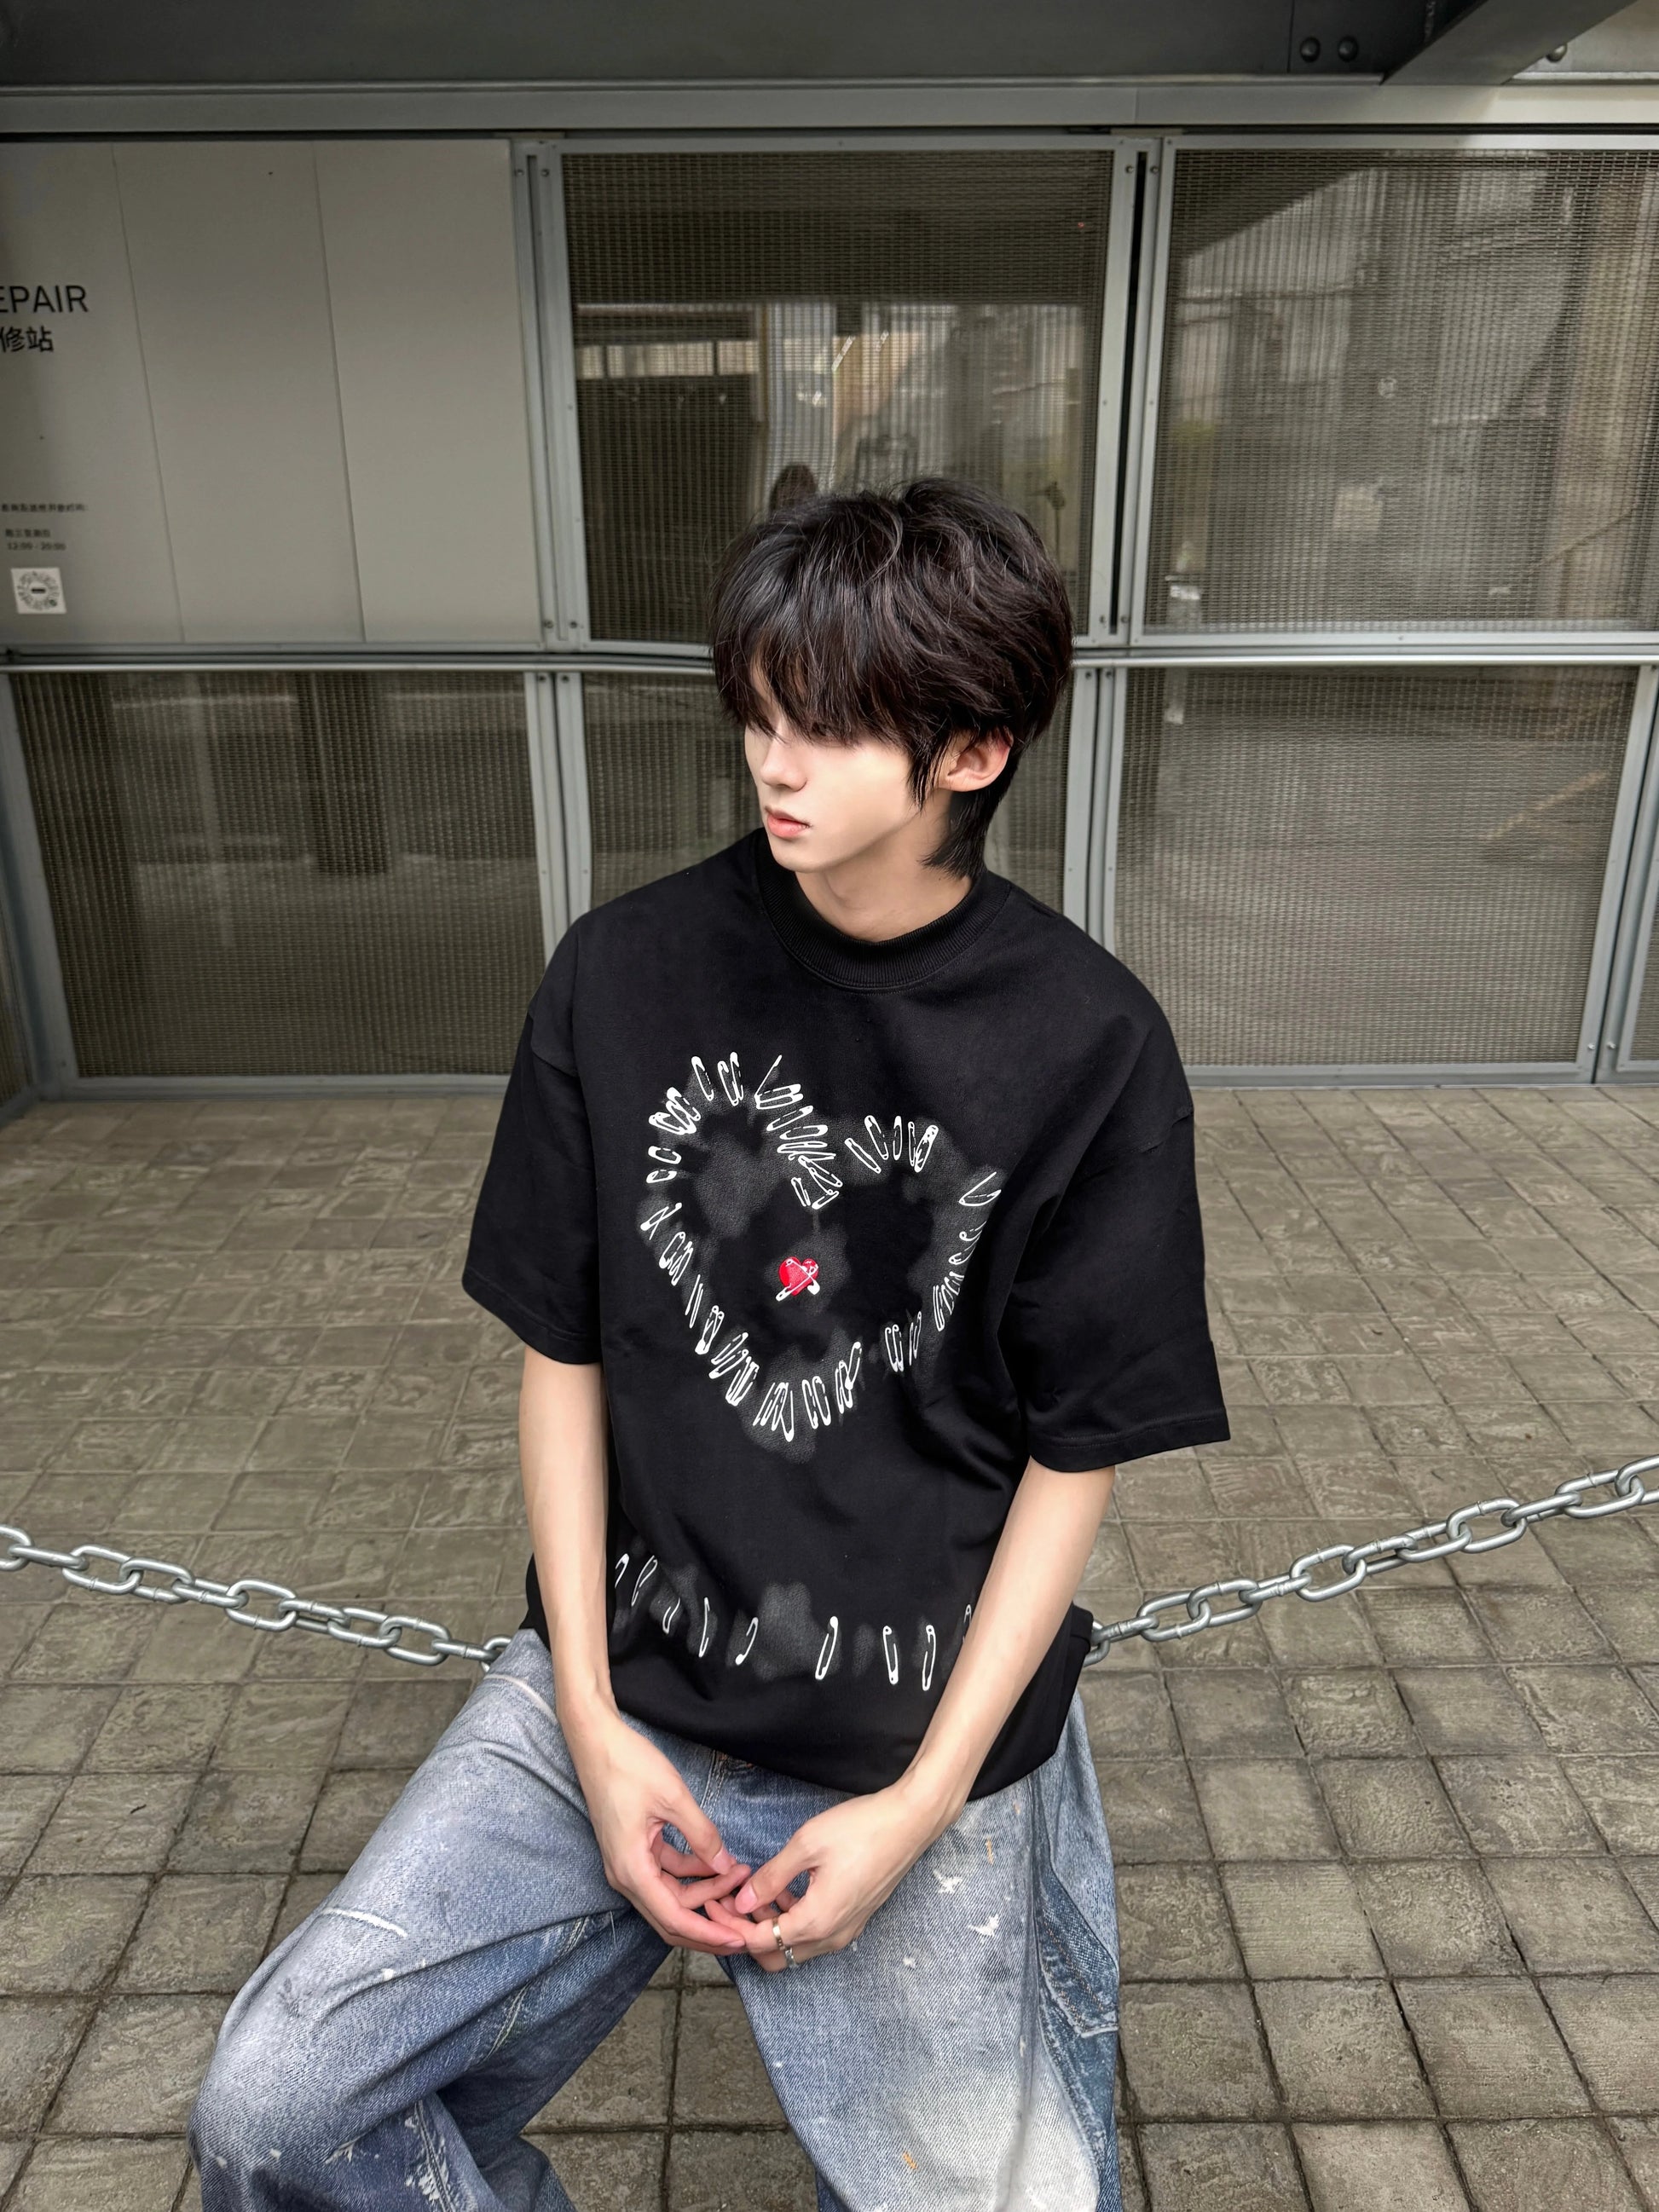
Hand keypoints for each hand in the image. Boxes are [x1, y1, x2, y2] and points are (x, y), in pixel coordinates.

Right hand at [565, 1705, 751, 1955]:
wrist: (596, 1741)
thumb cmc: (628, 1765)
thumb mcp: (673, 1797)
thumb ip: (702, 1835)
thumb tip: (726, 1865)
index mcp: (631, 1869)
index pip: (673, 1919)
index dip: (707, 1933)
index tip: (737, 1939)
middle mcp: (626, 1875)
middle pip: (671, 1917)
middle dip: (709, 1923)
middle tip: (746, 1921)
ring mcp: (628, 1864)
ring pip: (671, 1895)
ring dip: (705, 1893)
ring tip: (740, 1876)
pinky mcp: (634, 1850)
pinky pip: (666, 1874)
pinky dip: (693, 1873)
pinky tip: (719, 1862)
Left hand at [701, 1780, 950, 1972]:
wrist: (910, 1823)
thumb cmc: (860, 1829)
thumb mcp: (806, 1845)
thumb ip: (771, 1877)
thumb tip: (743, 1901)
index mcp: (816, 1922)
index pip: (759, 1942)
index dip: (730, 1925)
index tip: (713, 1903)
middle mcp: (832, 1937)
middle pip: (775, 1957)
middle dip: (746, 1935)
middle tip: (730, 1903)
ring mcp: (846, 1931)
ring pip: (795, 1947)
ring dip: (770, 1927)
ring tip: (753, 1891)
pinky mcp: (854, 1919)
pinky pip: (814, 1934)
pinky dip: (791, 1921)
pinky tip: (784, 1889)